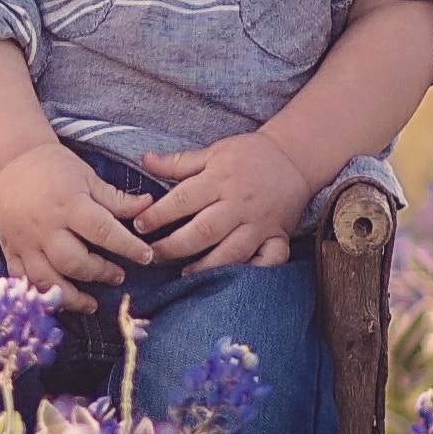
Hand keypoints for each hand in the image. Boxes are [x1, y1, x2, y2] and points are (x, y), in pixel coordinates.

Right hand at [0, 142, 154, 312]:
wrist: (9, 161)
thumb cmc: (54, 167)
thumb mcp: (87, 176)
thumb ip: (116, 199)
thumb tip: (149, 207)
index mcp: (69, 205)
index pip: (102, 231)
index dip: (128, 246)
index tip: (146, 256)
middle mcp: (46, 226)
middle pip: (73, 261)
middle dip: (99, 273)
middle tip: (118, 276)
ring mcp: (25, 241)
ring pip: (47, 278)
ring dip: (71, 296)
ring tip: (91, 303)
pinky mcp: (10, 249)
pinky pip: (22, 280)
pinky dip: (40, 294)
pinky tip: (59, 299)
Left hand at [131, 132, 311, 273]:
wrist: (293, 158)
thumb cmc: (247, 155)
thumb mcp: (213, 151)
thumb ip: (178, 161)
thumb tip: (145, 160)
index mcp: (221, 178)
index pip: (184, 199)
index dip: (158, 214)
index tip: (138, 226)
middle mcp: (240, 203)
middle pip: (205, 230)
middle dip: (175, 246)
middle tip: (152, 256)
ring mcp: (261, 223)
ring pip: (233, 250)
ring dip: (208, 266)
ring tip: (185, 275)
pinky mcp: (279, 236)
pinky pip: (271, 260)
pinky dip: (255, 272)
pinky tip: (234, 281)